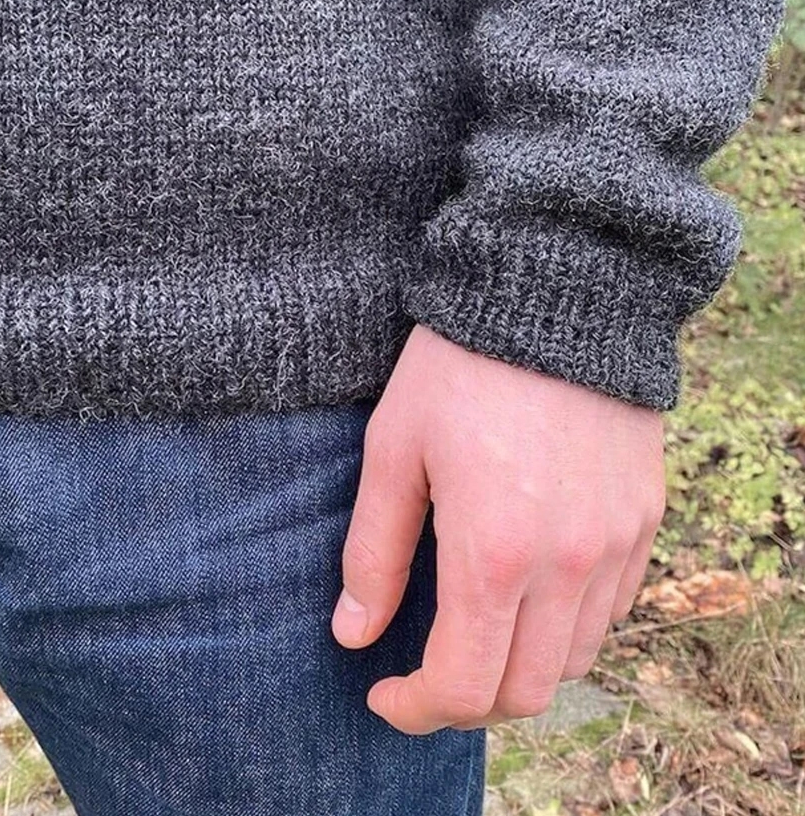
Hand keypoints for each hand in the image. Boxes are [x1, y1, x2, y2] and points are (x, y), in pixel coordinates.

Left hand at [330, 323, 665, 733]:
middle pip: (526, 691)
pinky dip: (570, 624)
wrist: (553, 287)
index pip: (464, 687)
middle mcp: (567, 563)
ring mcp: (616, 541)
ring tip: (476, 631)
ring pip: (576, 658)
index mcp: (493, 551)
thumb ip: (374, 551)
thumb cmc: (458, 363)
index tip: (381, 692)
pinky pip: (614, 606)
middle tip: (424, 672)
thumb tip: (352, 634)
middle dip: (467, 700)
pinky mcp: (644, 515)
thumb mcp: (394, 446)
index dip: (416, 708)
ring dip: (521, 666)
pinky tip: (531, 587)